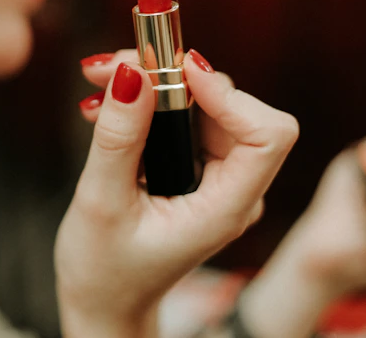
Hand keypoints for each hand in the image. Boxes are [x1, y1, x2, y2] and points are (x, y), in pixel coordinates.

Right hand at [56, 50, 298, 336]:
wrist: (105, 301)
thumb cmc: (105, 271)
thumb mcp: (102, 203)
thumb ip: (119, 138)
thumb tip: (132, 72)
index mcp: (226, 208)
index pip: (267, 135)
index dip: (229, 94)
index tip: (176, 69)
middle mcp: (233, 188)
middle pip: (233, 106)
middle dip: (174, 76)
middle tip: (113, 65)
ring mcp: (218, 176)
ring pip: (205, 103)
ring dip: (154, 82)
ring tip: (98, 81)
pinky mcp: (197, 166)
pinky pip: (186, 115)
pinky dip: (148, 100)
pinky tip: (106, 103)